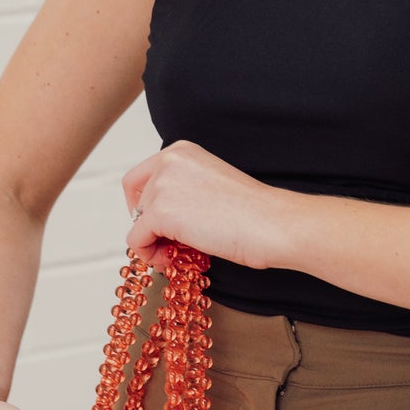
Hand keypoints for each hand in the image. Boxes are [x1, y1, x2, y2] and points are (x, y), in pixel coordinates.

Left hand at [121, 138, 295, 271]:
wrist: (273, 224)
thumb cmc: (254, 212)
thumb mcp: (210, 186)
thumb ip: (182, 190)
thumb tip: (157, 217)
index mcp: (181, 150)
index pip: (140, 178)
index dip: (146, 206)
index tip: (161, 225)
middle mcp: (168, 160)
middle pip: (136, 201)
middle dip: (151, 226)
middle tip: (174, 244)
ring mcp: (161, 184)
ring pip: (136, 222)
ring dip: (154, 243)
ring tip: (183, 253)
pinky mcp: (159, 212)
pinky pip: (136, 242)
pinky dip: (151, 257)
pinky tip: (176, 260)